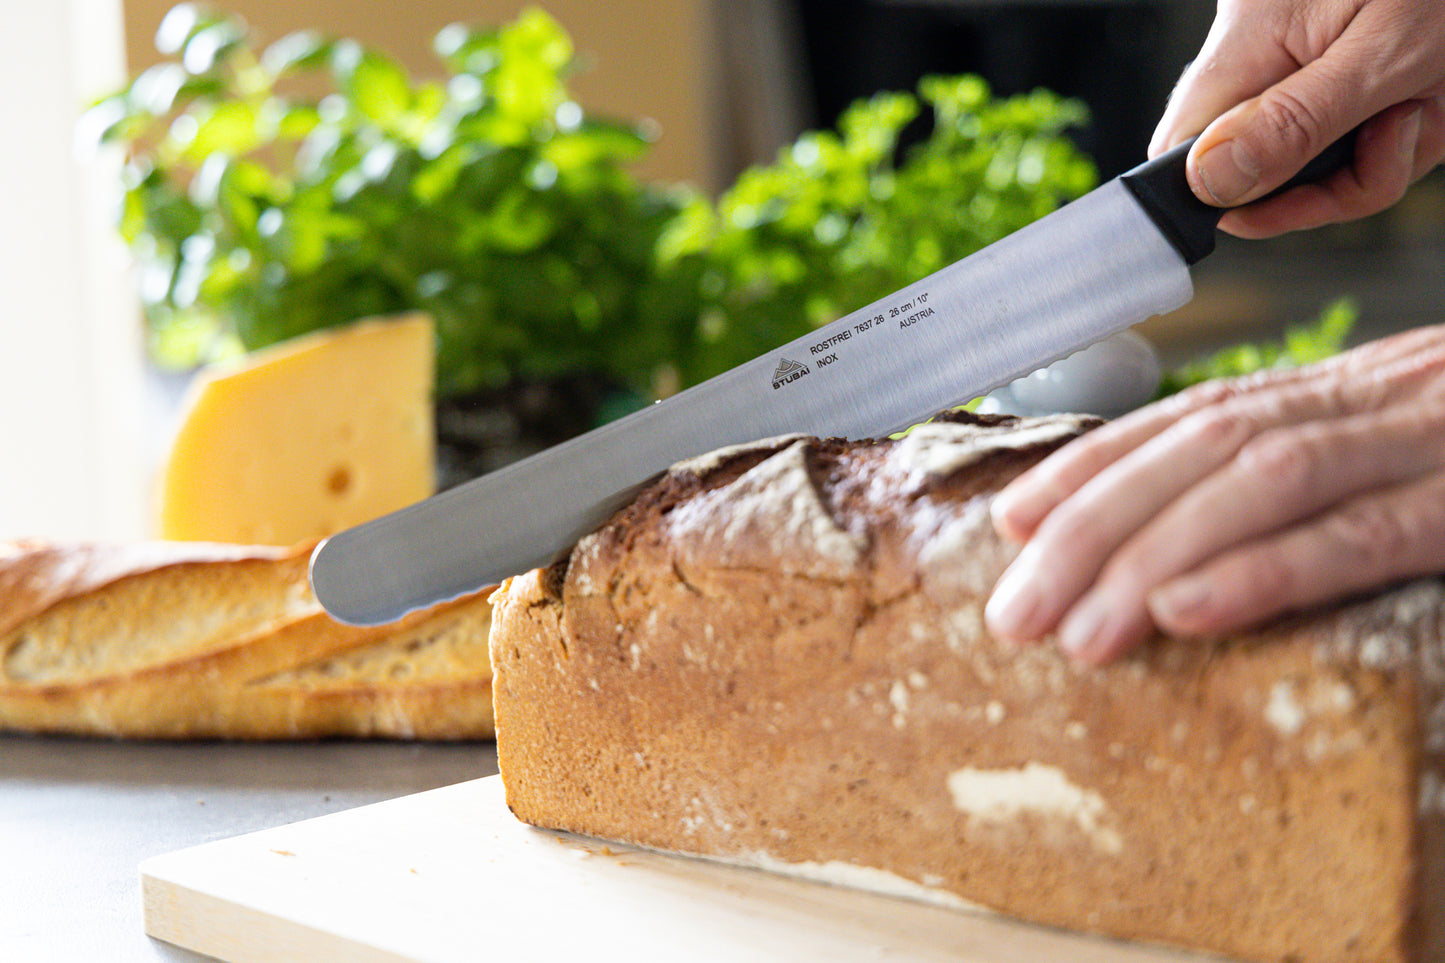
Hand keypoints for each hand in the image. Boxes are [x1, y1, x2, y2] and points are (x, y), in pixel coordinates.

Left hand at [984, 325, 1444, 663]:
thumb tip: (1196, 547)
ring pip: (1258, 482)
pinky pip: (1362, 535)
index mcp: (1350, 390)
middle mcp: (1372, 399)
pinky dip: (1262, 570)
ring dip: (1150, 556)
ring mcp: (1425, 442)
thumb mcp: (1413, 446)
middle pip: (1200, 450)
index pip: (1194, 416)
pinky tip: (1183, 611)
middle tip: (1016, 613)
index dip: (1094, 464)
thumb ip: (1321, 476)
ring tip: (1077, 634)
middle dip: (1091, 528)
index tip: (1011, 518)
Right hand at [1150, 0, 1444, 237]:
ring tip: (1417, 110)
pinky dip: (1392, 149)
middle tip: (1380, 148)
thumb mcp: (1386, 53)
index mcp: (1248, 40)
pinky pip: (1344, 152)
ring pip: (1304, 172)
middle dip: (1317, 187)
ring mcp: (1304, 75)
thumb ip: (1294, 123)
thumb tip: (1210, 182)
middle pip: (1246, 172)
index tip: (1272, 207)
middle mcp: (1264, 59)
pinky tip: (1423, 107)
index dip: (1214, 195)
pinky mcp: (1343, 87)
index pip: (1181, 147)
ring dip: (1370, 168)